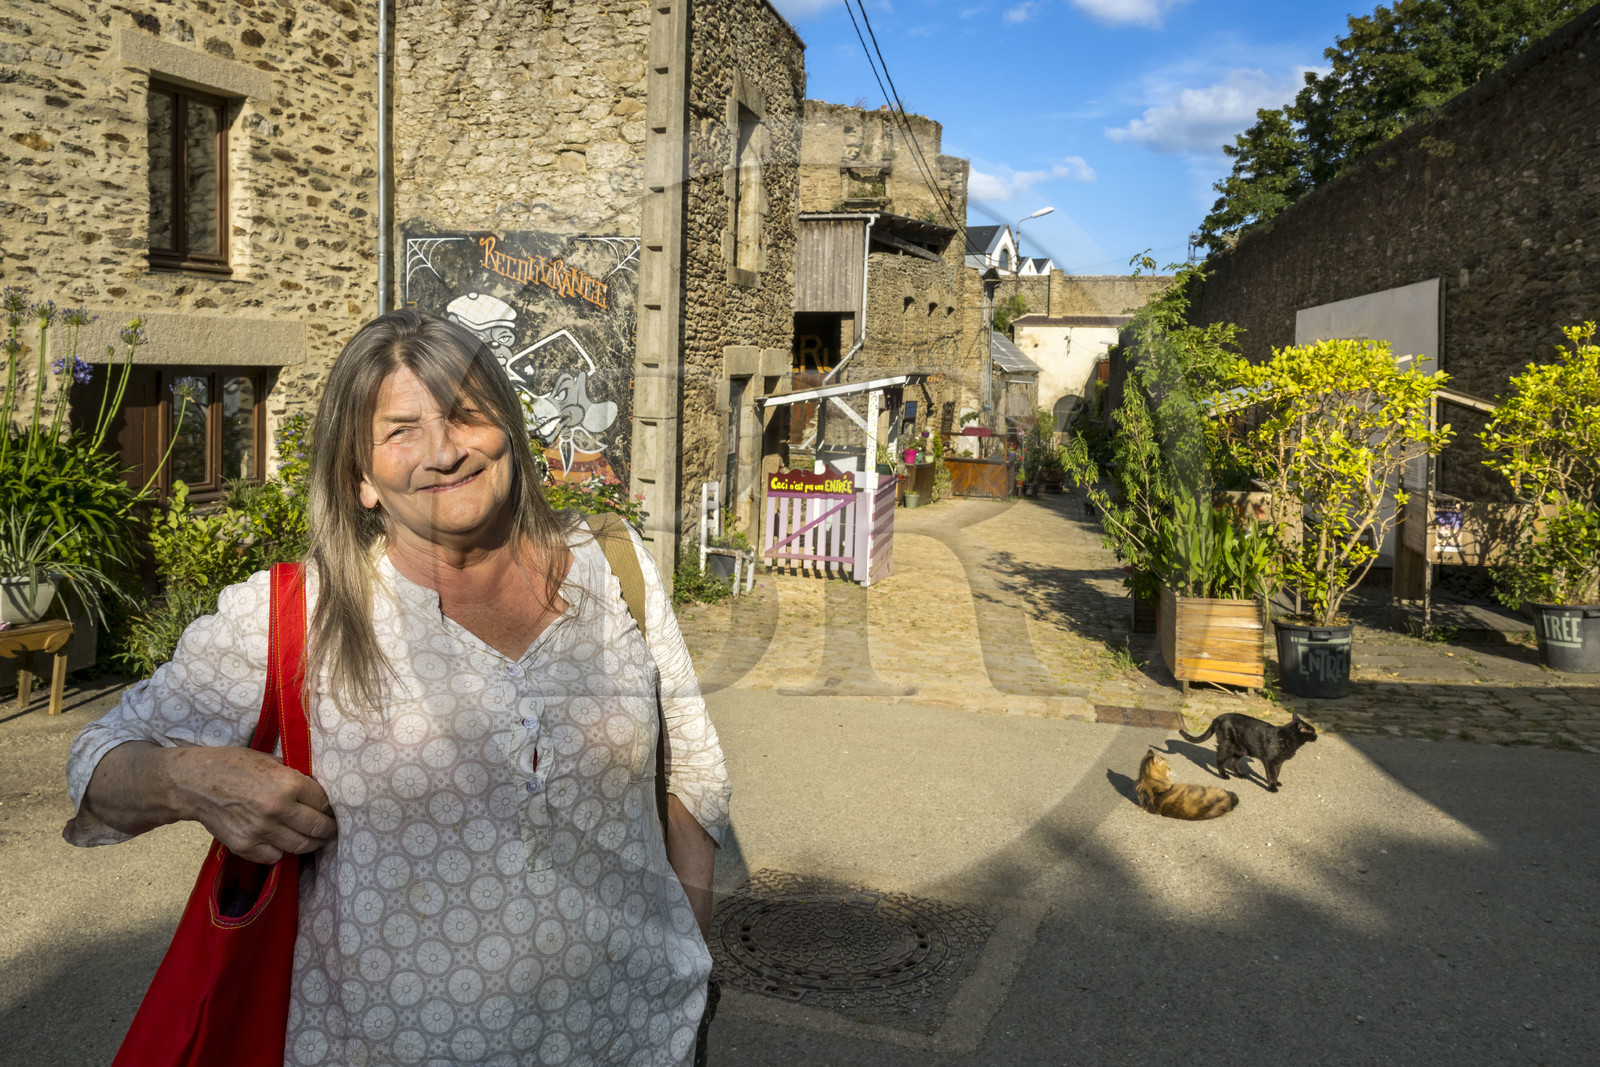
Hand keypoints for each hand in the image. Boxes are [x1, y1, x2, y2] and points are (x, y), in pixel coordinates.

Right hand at [167, 746, 336, 863]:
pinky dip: (281, 851)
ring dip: (311, 844)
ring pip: (301, 846)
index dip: (330, 808)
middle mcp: (278, 809)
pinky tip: (281, 842)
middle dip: (328, 829)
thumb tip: (317, 791)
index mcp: (289, 784)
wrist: (194, 783)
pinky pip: (275, 857)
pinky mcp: (245, 846)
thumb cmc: (233, 765)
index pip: (324, 803)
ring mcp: (261, 831)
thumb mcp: (271, 760)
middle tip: (330, 829)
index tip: (332, 811)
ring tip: (313, 839)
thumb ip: (295, 776)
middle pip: (318, 828)